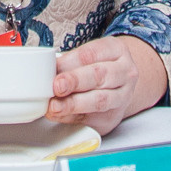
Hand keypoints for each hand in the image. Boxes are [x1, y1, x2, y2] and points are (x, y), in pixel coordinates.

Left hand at [48, 36, 166, 133]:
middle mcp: (124, 73)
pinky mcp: (113, 118)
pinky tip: (59, 115)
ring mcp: (122, 97)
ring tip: (55, 106)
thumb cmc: (99, 66)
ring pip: (99, 101)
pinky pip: (93, 120)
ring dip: (73, 104)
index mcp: (116, 50)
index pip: (92, 54)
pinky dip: (72, 118)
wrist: (120, 85)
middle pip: (99, 76)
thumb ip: (69, 63)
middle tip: (56, 87)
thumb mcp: (89, 55)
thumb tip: (46, 72)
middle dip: (75, 82)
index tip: (54, 68)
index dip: (70, 62)